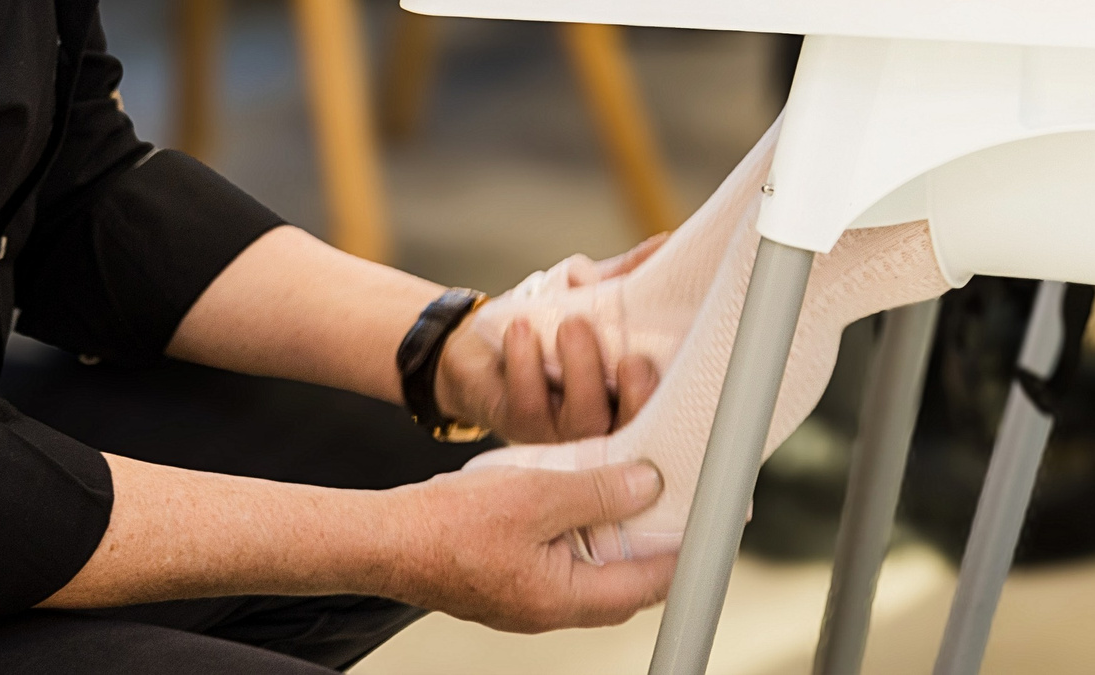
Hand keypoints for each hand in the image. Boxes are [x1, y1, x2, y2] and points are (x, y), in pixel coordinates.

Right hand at [388, 462, 676, 630]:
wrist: (385, 539)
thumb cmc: (448, 526)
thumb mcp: (536, 495)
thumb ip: (598, 492)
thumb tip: (647, 487)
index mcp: (562, 599)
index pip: (645, 585)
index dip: (681, 554)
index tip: (708, 526)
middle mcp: (549, 607)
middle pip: (623, 583)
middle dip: (652, 545)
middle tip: (676, 504)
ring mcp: (528, 596)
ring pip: (592, 569)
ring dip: (615, 534)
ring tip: (634, 490)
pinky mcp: (510, 578)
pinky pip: (561, 559)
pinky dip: (580, 530)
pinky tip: (579, 495)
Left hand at [438, 233, 668, 442]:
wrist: (482, 341)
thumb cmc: (548, 322)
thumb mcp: (590, 294)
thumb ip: (626, 276)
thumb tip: (663, 244)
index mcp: (624, 394)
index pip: (654, 408)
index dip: (654, 393)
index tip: (645, 361)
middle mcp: (599, 422)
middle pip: (626, 428)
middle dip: (633, 397)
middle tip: (630, 358)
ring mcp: (559, 428)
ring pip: (579, 419)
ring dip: (580, 369)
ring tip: (570, 324)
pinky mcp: (519, 422)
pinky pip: (528, 404)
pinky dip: (526, 364)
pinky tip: (521, 330)